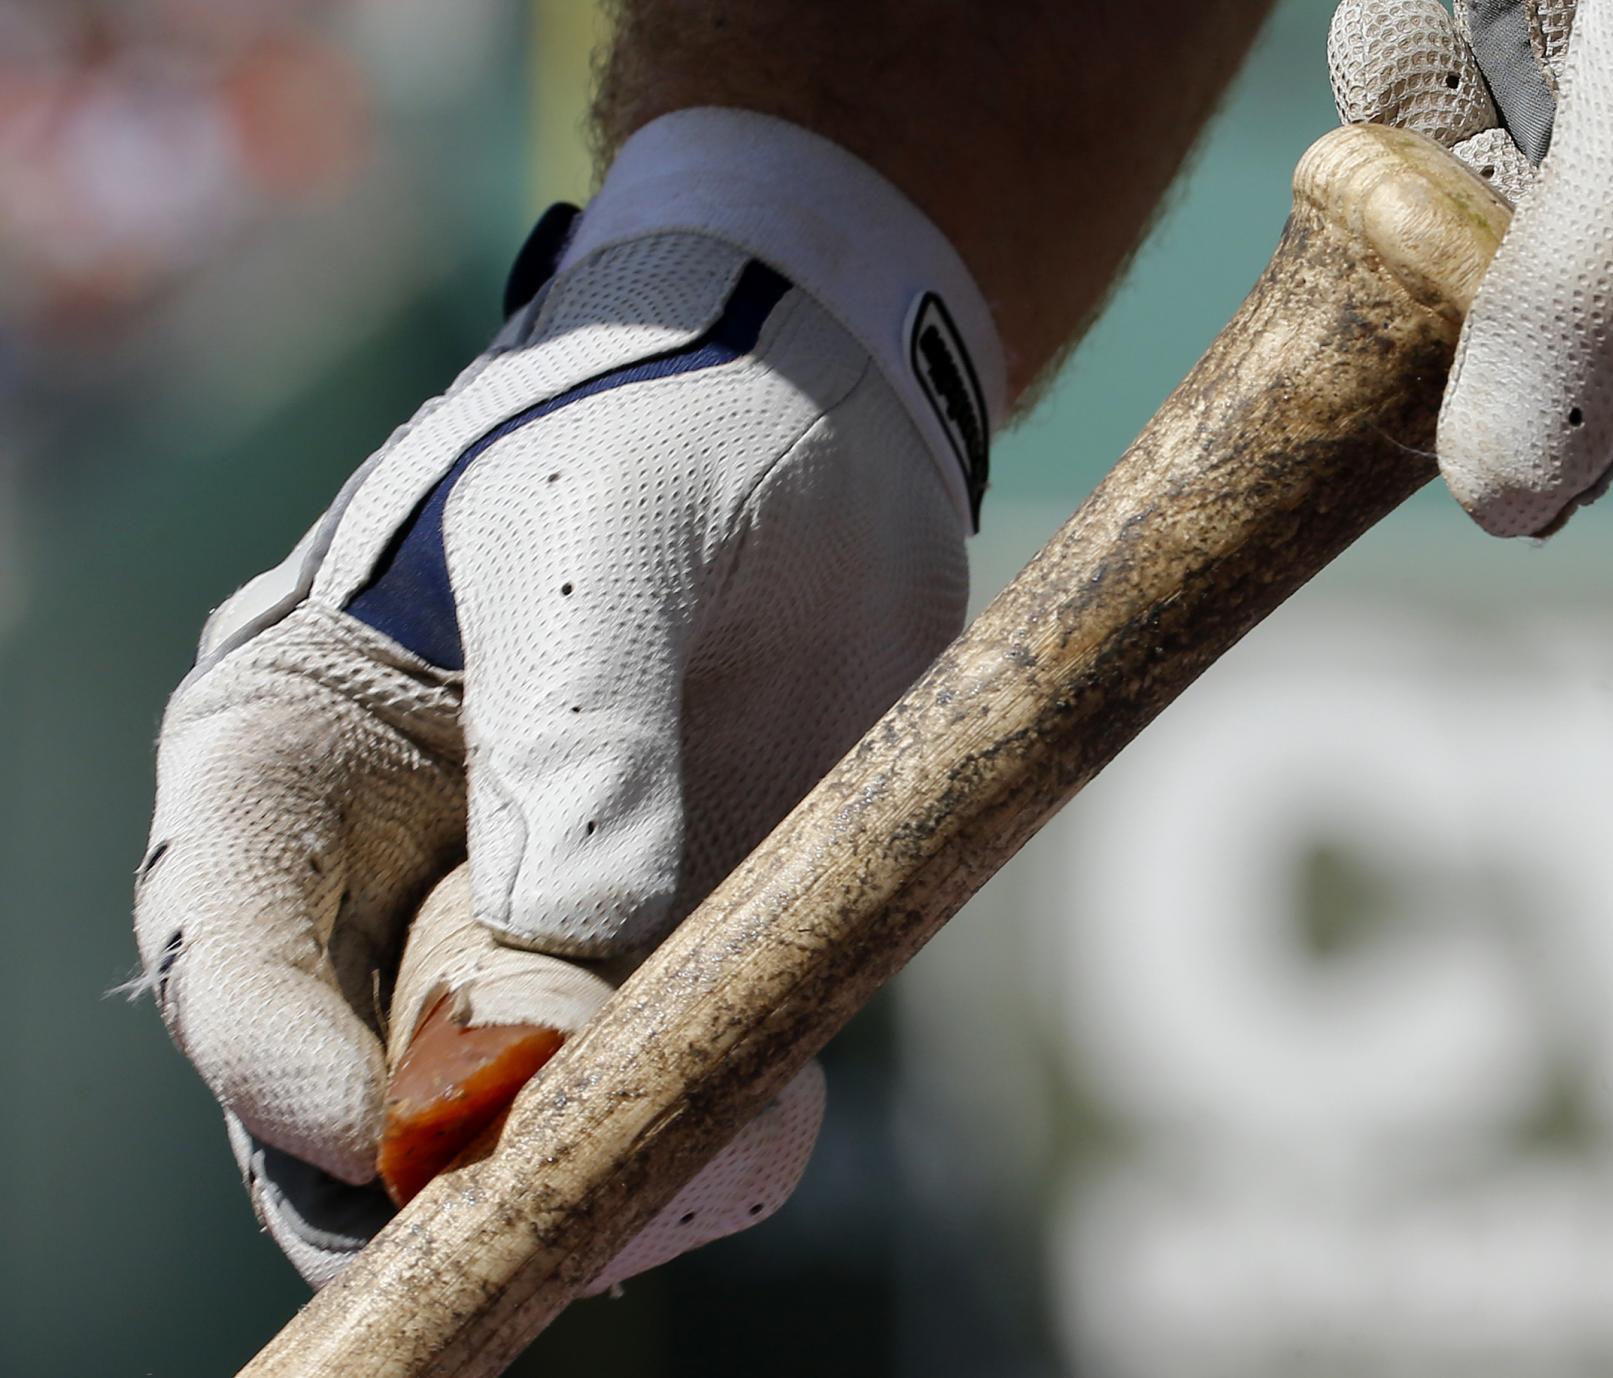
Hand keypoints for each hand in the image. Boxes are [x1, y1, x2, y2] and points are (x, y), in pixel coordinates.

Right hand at [133, 228, 971, 1287]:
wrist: (828, 422)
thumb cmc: (671, 428)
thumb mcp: (602, 532)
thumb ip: (580, 732)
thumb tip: (567, 968)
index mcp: (294, 750)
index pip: (224, 940)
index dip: (274, 1059)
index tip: (380, 1124)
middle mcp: (380, 877)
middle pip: (339, 1103)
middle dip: (435, 1175)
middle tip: (576, 1175)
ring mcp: (524, 942)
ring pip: (498, 1147)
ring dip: (593, 1184)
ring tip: (732, 1137)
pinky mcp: (659, 968)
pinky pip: (645, 1117)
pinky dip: (698, 1154)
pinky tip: (777, 1117)